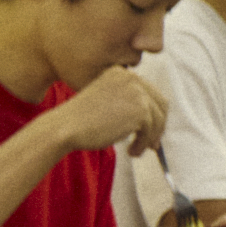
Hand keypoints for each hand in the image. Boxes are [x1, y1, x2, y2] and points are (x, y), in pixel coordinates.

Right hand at [45, 63, 165, 157]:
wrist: (65, 127)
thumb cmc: (80, 122)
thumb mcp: (106, 104)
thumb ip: (128, 106)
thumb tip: (158, 126)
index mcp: (120, 73)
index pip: (149, 93)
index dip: (153, 114)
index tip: (149, 133)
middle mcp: (131, 78)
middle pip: (160, 104)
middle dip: (158, 126)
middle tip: (151, 144)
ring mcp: (137, 92)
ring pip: (158, 119)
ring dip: (149, 138)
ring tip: (135, 151)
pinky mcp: (140, 109)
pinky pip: (151, 131)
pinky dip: (143, 144)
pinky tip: (131, 152)